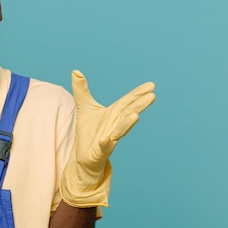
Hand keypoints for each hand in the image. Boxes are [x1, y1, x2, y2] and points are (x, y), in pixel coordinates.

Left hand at [60, 70, 155, 207]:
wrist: (82, 156)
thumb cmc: (88, 131)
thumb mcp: (83, 107)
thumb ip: (81, 90)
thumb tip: (75, 71)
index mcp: (113, 114)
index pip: (128, 102)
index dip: (138, 93)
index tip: (151, 85)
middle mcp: (114, 125)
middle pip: (128, 114)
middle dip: (139, 105)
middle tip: (152, 96)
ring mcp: (109, 139)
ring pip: (120, 130)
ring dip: (127, 123)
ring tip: (136, 115)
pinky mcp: (100, 151)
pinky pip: (104, 147)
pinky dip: (105, 143)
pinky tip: (106, 139)